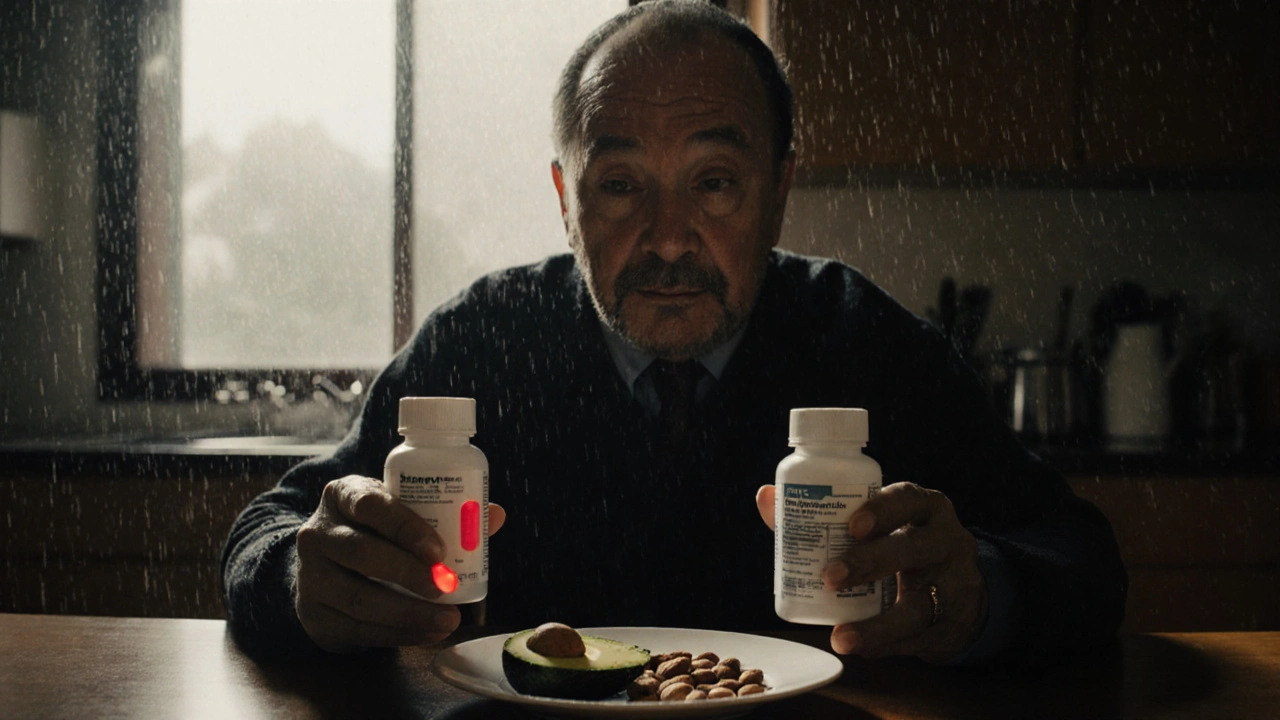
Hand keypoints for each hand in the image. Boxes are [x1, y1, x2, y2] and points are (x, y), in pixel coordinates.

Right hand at [295, 475, 506, 652]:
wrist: (324, 566)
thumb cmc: (375, 532)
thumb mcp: (398, 513)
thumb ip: (444, 513)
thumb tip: (495, 515)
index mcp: (343, 496)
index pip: (370, 504)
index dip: (405, 527)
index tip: (439, 550)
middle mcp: (317, 532)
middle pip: (361, 552)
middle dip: (408, 573)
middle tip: (446, 588)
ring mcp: (309, 575)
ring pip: (357, 597)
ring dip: (407, 613)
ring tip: (447, 621)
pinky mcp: (313, 614)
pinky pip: (356, 629)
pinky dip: (396, 634)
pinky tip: (426, 634)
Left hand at [755, 482, 985, 663]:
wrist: (961, 591)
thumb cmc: (902, 544)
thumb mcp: (881, 525)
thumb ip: (822, 514)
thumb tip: (765, 497)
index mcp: (925, 509)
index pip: (909, 499)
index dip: (883, 510)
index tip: (852, 525)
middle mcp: (946, 542)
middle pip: (914, 549)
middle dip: (871, 563)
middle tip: (830, 576)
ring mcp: (954, 586)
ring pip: (921, 605)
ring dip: (878, 624)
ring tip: (841, 637)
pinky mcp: (951, 625)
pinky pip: (918, 639)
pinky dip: (885, 645)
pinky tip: (857, 646)